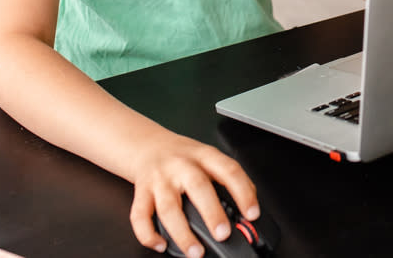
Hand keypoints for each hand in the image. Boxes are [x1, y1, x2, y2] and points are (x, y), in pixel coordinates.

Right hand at [128, 129, 259, 255]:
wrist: (148, 145)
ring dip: (182, 232)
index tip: (252, 214)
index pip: (229, 170)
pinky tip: (161, 244)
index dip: (243, 192)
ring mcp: (159, 179)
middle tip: (223, 234)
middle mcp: (181, 166)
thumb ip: (228, 179)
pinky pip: (140, 216)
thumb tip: (249, 209)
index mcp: (204, 156)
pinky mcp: (141, 192)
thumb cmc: (183, 157)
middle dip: (212, 213)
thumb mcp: (209, 158)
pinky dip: (148, 234)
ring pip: (169, 207)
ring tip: (196, 251)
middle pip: (198, 187)